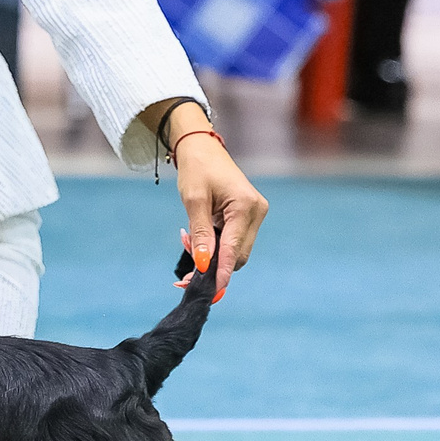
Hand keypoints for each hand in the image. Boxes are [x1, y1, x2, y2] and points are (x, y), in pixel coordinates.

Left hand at [163, 107, 269, 303]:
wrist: (201, 147)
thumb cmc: (196, 168)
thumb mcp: (193, 201)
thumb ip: (200, 235)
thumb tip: (202, 265)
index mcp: (246, 207)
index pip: (234, 250)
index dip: (221, 273)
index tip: (210, 293)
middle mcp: (257, 212)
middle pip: (237, 255)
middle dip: (212, 266)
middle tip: (182, 272)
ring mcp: (254, 215)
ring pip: (235, 251)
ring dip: (211, 256)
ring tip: (186, 242)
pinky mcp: (248, 216)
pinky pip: (233, 241)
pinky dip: (215, 246)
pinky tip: (197, 239)